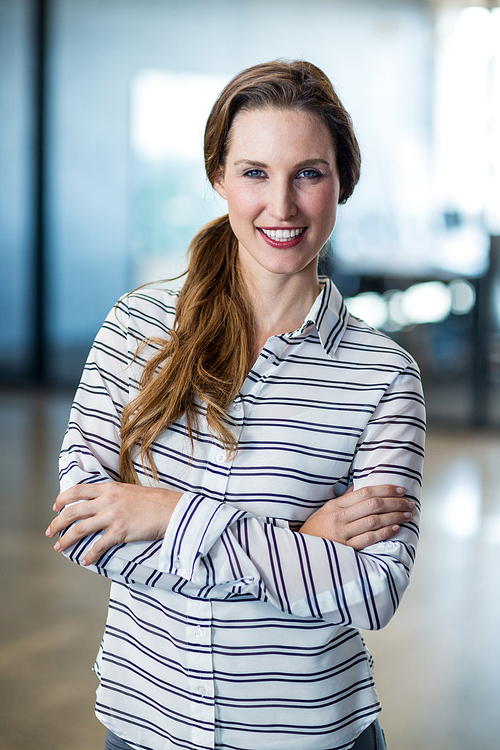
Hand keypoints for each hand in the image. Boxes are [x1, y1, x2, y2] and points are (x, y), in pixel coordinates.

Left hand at [46, 482, 182, 565]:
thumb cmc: (155, 501)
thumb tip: (101, 503)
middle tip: (50, 531)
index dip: (62, 499)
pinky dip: (89, 555)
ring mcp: (113, 516)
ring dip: (66, 539)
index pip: (77, 490)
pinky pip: (98, 545)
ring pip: (80, 528)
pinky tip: (85, 561)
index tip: (55, 507)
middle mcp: (108, 500)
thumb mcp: (130, 491)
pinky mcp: (120, 531)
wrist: (173, 510)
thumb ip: (114, 495)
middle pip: (73, 511)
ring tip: (59, 547)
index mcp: (109, 488)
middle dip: (57, 522)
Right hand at [299, 484, 414, 550]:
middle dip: (395, 503)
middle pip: (373, 505)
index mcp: (335, 505)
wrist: (302, 553)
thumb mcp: (326, 510)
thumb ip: (344, 499)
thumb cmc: (315, 530)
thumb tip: (357, 486)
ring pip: (374, 521)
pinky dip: (384, 532)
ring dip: (394, 516)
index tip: (400, 490)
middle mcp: (339, 517)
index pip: (365, 492)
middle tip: (409, 503)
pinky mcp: (346, 549)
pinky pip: (369, 538)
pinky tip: (395, 528)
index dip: (385, 489)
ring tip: (407, 515)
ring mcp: (343, 533)